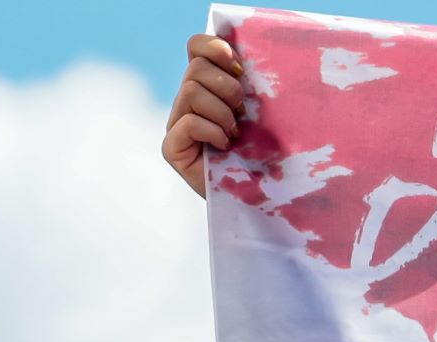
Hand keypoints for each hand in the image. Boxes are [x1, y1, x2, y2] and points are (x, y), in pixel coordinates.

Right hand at [162, 34, 248, 198]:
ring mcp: (176, 125)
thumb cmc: (264, 155)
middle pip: (195, 69)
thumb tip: (250, 57)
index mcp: (206, 86)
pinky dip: (212, 131)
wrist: (259, 199)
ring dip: (222, 112)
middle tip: (242, 113)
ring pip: (191, 91)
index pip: (196, 47)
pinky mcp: (172, 149)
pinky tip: (224, 146)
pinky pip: (188, 122)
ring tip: (234, 133)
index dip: (214, 47)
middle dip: (227, 88)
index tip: (239, 67)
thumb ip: (251, 85)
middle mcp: (186, 102)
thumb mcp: (261, 113)